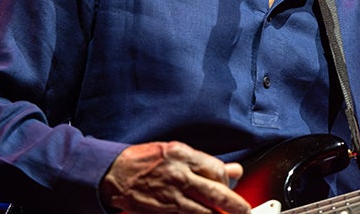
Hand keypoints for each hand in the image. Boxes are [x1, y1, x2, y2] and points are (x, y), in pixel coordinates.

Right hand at [100, 141, 250, 213]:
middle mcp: (179, 176)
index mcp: (183, 156)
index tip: (229, 185)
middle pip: (215, 193)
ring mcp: (170, 197)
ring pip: (202, 211)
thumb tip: (234, 170)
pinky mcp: (162, 212)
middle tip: (245, 211)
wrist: (114, 173)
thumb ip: (205, 162)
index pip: (217, 170)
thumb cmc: (146, 160)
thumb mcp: (177, 152)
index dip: (227, 180)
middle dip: (235, 205)